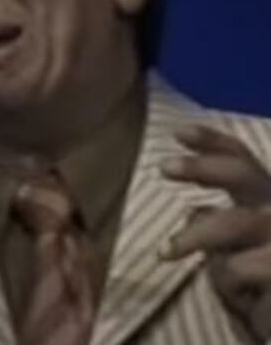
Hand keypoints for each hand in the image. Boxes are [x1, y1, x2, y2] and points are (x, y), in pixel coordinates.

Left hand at [159, 125, 270, 340]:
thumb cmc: (259, 291)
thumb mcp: (232, 255)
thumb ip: (216, 227)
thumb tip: (194, 210)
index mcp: (264, 202)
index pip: (241, 160)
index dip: (212, 142)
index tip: (178, 133)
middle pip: (244, 174)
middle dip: (202, 167)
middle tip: (163, 167)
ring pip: (236, 221)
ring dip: (196, 235)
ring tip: (165, 252)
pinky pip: (245, 266)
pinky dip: (232, 276)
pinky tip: (238, 286)